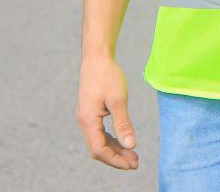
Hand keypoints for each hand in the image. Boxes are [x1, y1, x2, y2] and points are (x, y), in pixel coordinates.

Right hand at [76, 55, 138, 169]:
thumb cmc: (107, 75)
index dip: (116, 160)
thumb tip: (130, 145)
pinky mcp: (90, 110)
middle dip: (116, 157)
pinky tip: (122, 138)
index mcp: (88, 120)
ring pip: (98, 140)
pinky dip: (110, 138)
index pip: (99, 150)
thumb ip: (123, 123)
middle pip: (97, 149)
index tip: (132, 163)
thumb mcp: (118, 99)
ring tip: (131, 153)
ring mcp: (86, 115)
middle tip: (135, 161)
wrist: (97, 56)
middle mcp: (84, 121)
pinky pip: (98, 131)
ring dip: (114, 148)